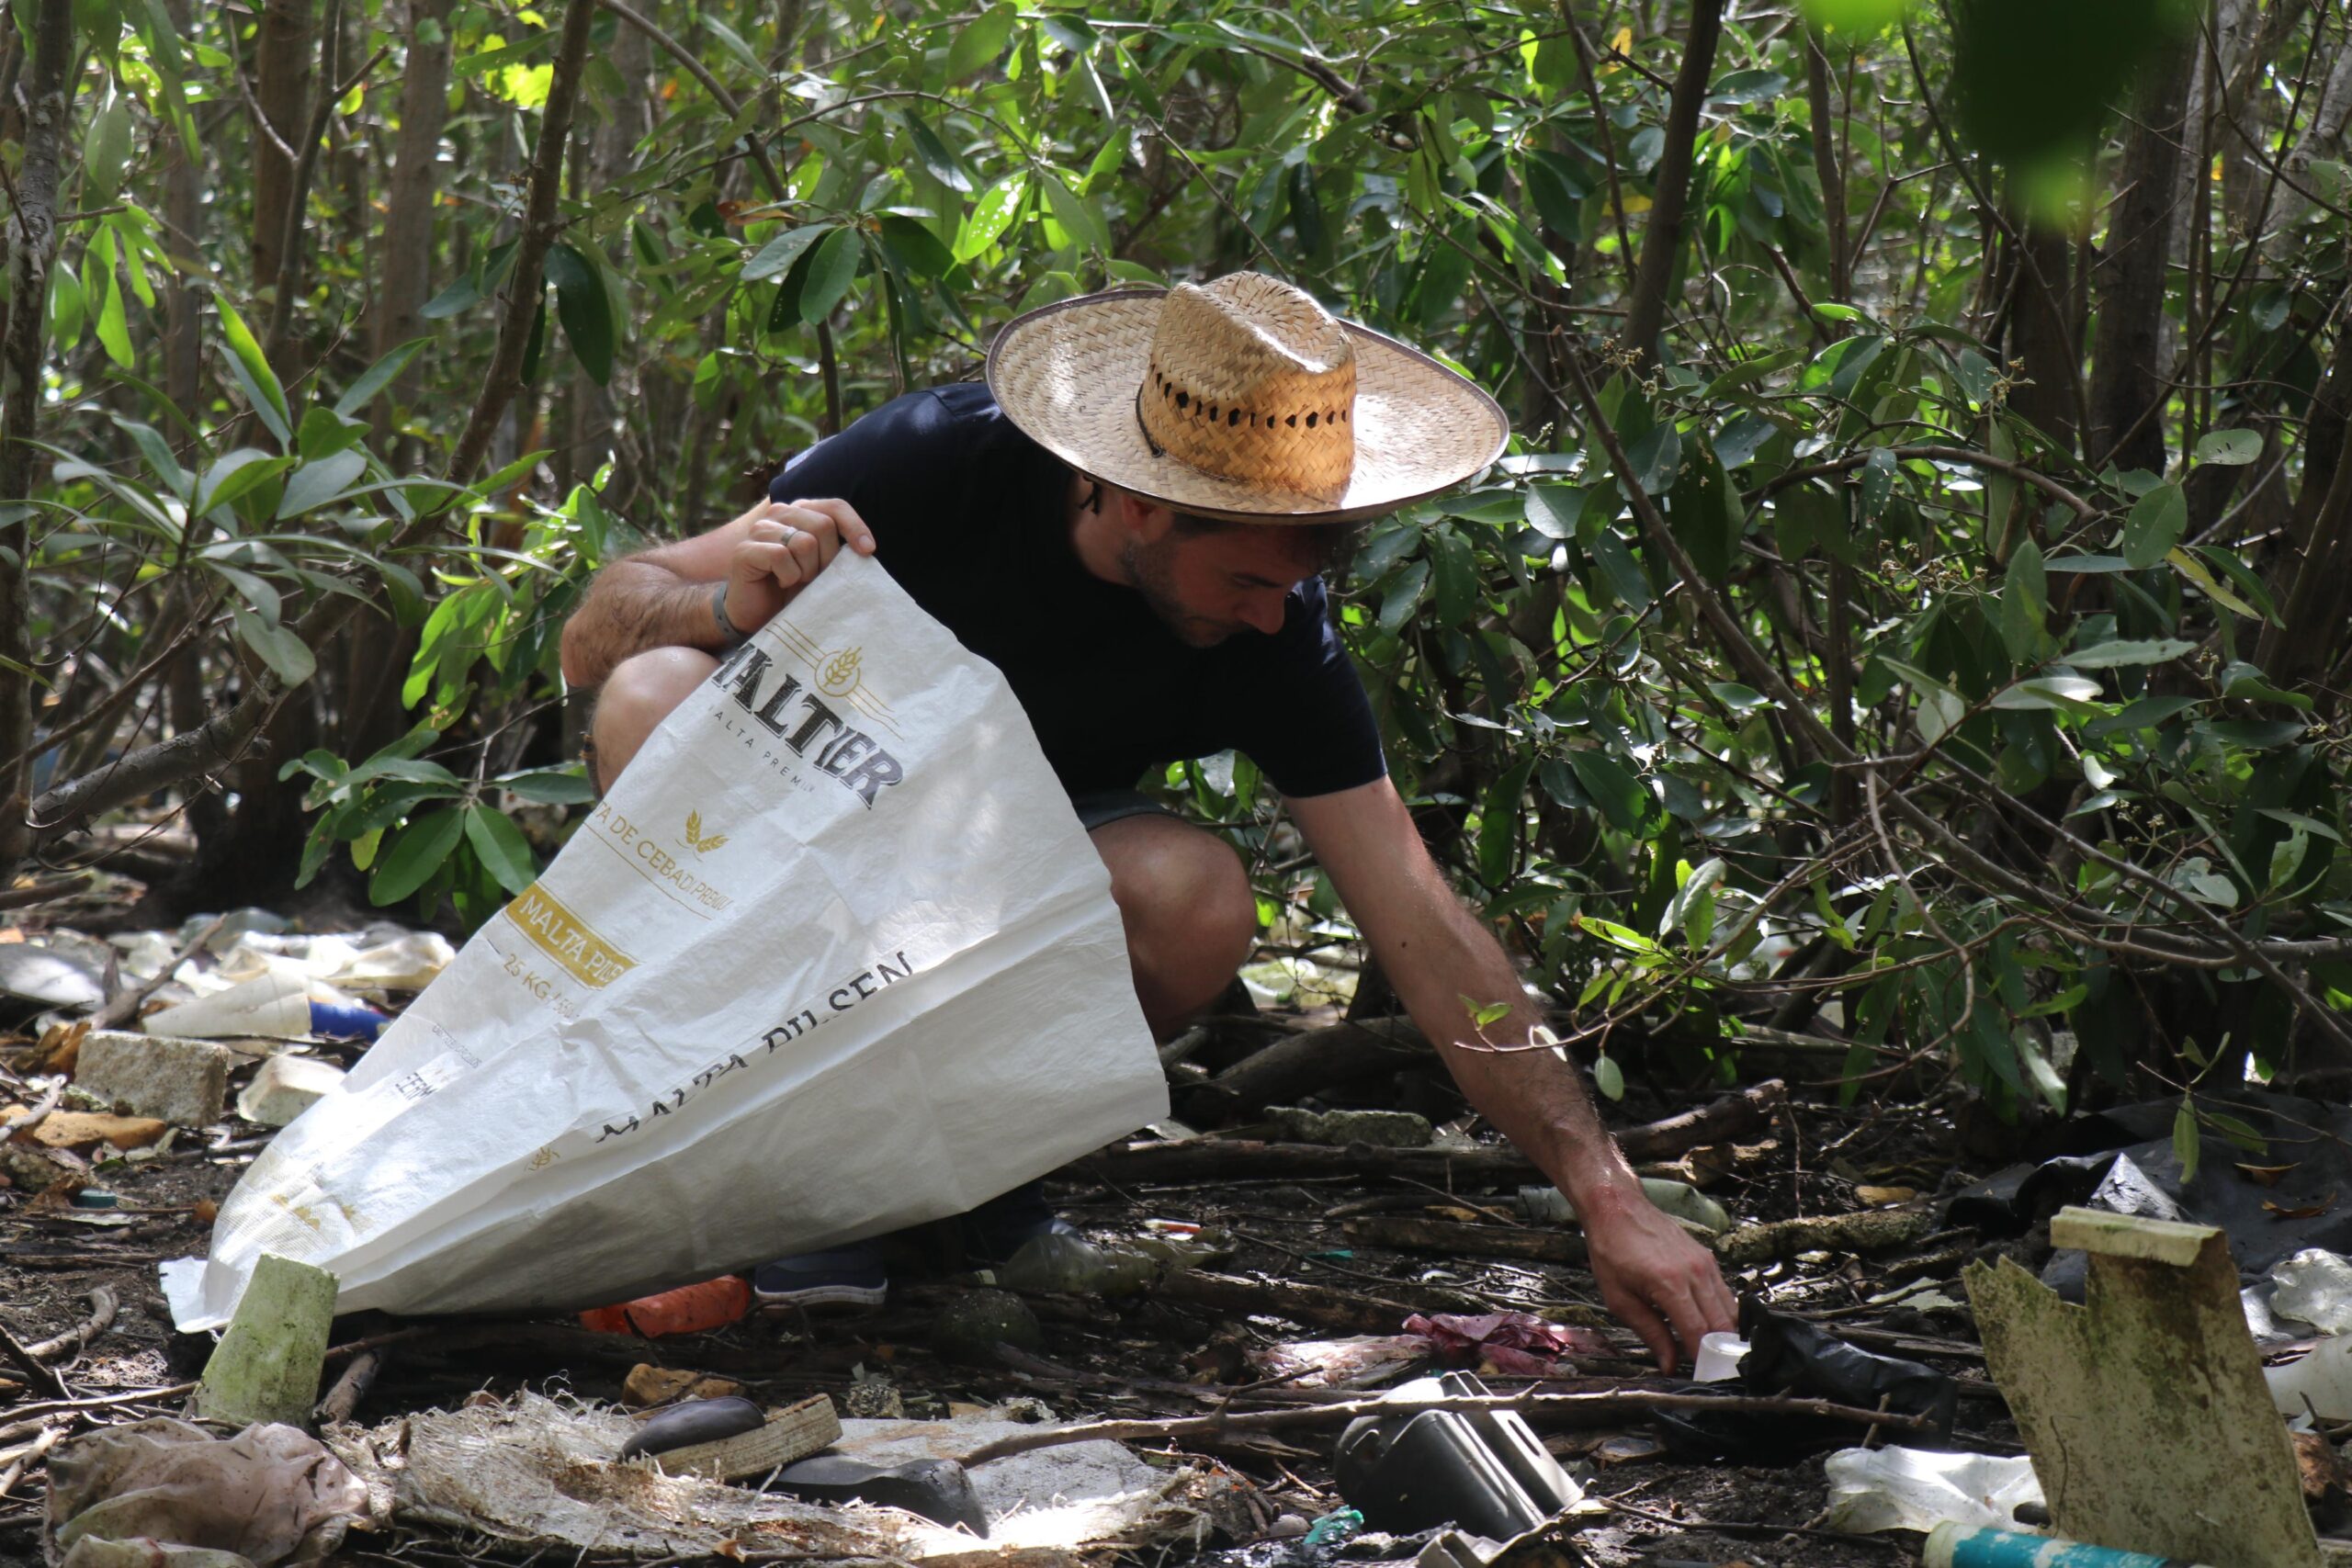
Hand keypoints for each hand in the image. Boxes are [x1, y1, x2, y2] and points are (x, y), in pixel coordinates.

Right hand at [719, 497, 876, 634]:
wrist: (759, 614)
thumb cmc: (794, 588)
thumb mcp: (823, 566)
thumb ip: (838, 550)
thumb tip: (866, 547)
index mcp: (802, 511)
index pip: (835, 507)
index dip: (855, 527)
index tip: (868, 551)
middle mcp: (780, 513)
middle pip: (824, 525)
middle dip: (827, 559)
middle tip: (813, 577)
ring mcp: (760, 529)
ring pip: (804, 542)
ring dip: (806, 571)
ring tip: (794, 580)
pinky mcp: (745, 550)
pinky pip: (781, 556)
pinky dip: (788, 576)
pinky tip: (778, 582)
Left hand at [1578, 1181, 1737, 1372]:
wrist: (1616, 1205)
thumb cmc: (1611, 1249)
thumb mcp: (1619, 1298)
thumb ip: (1650, 1333)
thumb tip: (1670, 1365)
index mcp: (1670, 1285)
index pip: (1699, 1334)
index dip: (1703, 1361)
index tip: (1702, 1379)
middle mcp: (1695, 1273)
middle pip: (1723, 1325)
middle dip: (1720, 1353)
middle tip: (1711, 1372)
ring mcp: (1705, 1263)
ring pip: (1731, 1310)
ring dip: (1725, 1334)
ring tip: (1713, 1354)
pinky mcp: (1707, 1258)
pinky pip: (1724, 1293)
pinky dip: (1722, 1313)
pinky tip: (1710, 1326)